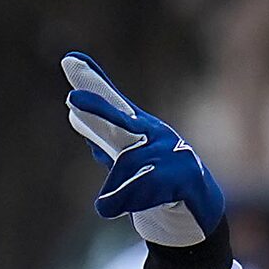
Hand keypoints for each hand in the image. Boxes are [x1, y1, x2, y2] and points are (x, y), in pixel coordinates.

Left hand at [61, 53, 222, 248]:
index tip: (69, 59)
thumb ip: (105, 143)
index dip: (92, 82)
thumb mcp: (127, 163)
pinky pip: (148, 189)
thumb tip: (77, 120)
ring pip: (130, 169)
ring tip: (116, 205)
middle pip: (121, 122)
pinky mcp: (187, 177)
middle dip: (97, 111)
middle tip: (71, 100)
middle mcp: (154, 135)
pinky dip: (129, 202)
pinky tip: (128, 208)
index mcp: (138, 131)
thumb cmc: (160, 183)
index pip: (111, 104)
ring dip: (119, 191)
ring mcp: (173, 153)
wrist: (199, 209)